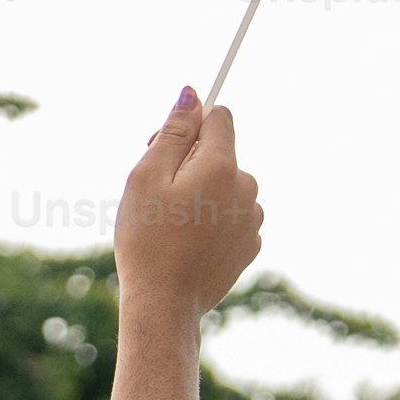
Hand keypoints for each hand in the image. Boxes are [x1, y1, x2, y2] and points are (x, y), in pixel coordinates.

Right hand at [111, 90, 261, 328]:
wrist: (164, 305)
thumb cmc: (146, 241)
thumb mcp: (146, 178)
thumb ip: (172, 133)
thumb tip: (192, 95)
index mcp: (222, 165)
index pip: (219, 117)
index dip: (189, 126)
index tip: (166, 146)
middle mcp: (247, 186)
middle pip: (220, 154)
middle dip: (191, 164)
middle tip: (157, 197)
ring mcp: (253, 217)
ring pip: (226, 188)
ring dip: (201, 196)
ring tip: (171, 226)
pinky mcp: (250, 244)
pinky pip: (231, 217)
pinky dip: (211, 223)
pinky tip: (187, 245)